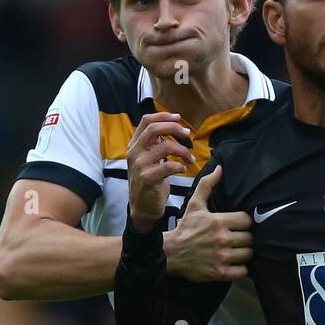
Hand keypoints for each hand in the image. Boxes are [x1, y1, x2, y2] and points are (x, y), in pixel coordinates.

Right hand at [127, 112, 194, 228]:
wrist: (142, 209)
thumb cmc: (149, 183)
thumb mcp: (148, 160)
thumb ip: (154, 145)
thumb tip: (169, 128)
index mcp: (134, 146)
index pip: (146, 121)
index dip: (163, 116)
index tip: (178, 118)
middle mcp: (135, 153)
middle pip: (154, 129)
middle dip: (174, 128)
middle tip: (187, 134)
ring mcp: (140, 165)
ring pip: (165, 146)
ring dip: (183, 151)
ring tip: (190, 159)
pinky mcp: (148, 178)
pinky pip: (169, 166)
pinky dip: (180, 166)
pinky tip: (183, 169)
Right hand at [163, 165, 252, 283]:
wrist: (171, 252)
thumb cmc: (186, 228)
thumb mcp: (195, 205)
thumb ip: (207, 185)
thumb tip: (220, 168)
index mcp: (219, 221)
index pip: (247, 220)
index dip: (246, 222)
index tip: (240, 225)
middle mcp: (222, 239)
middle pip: (250, 238)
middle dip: (246, 238)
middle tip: (240, 238)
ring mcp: (222, 257)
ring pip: (248, 254)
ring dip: (245, 253)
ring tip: (239, 250)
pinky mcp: (220, 273)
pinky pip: (243, 271)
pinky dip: (242, 268)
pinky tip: (236, 264)